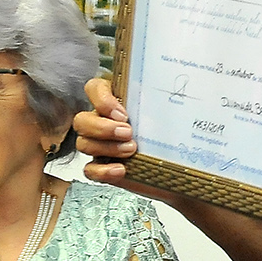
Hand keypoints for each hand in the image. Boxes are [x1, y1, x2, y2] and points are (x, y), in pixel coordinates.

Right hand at [72, 77, 179, 205]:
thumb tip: (178, 93)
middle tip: (128, 133)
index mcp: (115, 102)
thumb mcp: (166, 113)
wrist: (178, 167)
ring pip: (84, 143)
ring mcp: (100, 145)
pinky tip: (120, 169)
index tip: (123, 113)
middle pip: (82, 120)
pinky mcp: (103, 167)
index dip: (101, 99)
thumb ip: (160, 102)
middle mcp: (103, 121)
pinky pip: (90, 170)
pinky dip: (103, 171)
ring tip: (131, 150)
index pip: (94, 89)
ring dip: (107, 147)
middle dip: (103, 128)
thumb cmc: (169, 135)